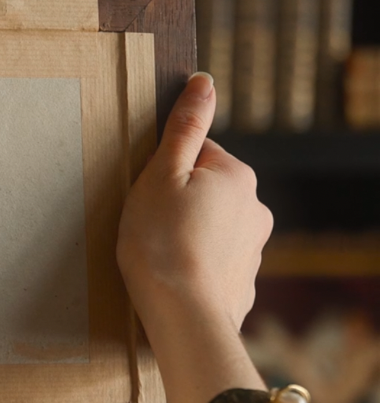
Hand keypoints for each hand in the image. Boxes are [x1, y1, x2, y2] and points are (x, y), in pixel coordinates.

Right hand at [117, 73, 273, 340]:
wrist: (184, 319)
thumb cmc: (161, 245)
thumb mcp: (160, 176)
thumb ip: (183, 128)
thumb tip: (203, 82)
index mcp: (236, 175)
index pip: (196, 153)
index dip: (164, 170)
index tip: (148, 195)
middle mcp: (255, 208)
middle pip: (206, 190)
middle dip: (179, 203)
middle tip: (149, 227)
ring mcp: (254, 248)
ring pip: (211, 227)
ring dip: (189, 234)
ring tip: (160, 256)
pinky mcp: (244, 282)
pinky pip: (215, 263)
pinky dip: (197, 266)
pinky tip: (175, 279)